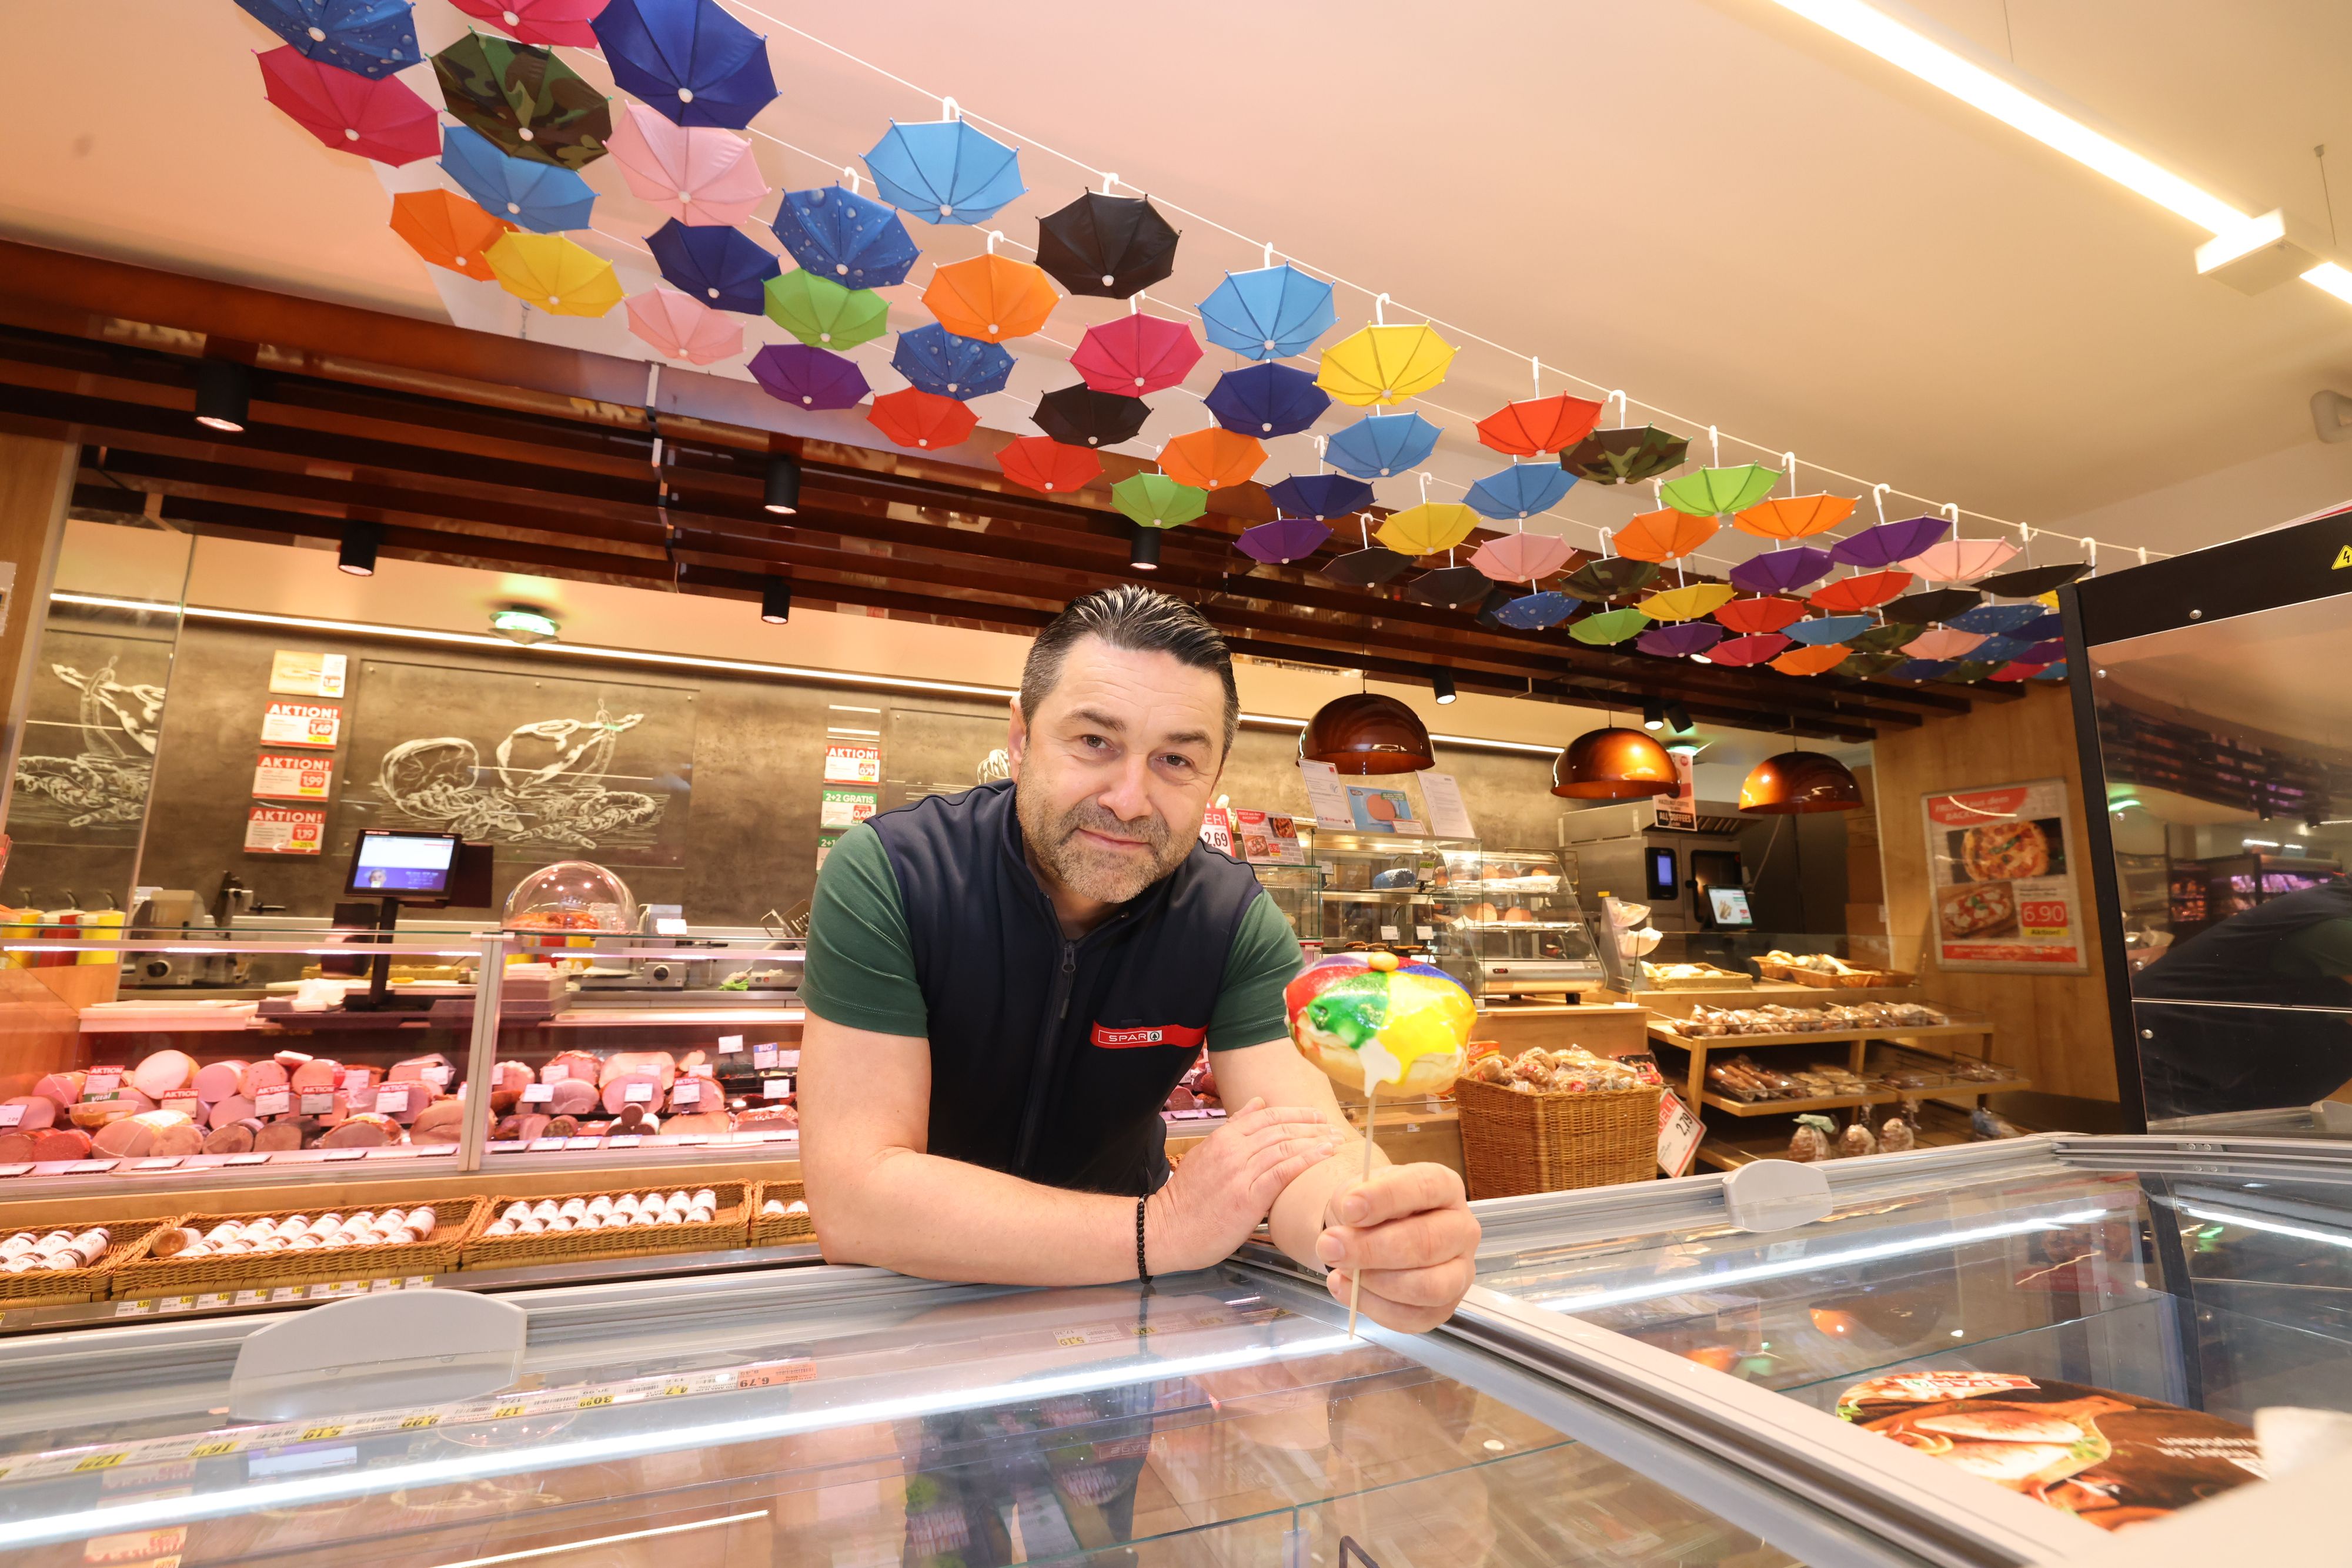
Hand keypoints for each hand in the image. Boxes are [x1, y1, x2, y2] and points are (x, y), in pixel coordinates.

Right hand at [1147, 1098, 1343, 1272]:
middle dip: (1311, 1126)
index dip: (1295, 1113)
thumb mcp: (1206, 1153)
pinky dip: (1306, 1160)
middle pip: (1280, 1129)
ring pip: (1284, 1147)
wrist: (1166, 1230)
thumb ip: (1233, 1128)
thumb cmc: (1187, 1199)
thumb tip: (1257, 1102)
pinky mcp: (1248, 1198)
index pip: (1266, 1115)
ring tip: (1335, 1142)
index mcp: (1223, 1138)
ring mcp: (1240, 1173)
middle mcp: (1232, 1150)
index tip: (1316, 1116)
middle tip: (1334, 1128)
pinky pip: (1282, 1172)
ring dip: (1315, 1141)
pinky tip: (1322, 1157)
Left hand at [1315, 1162, 1479, 1332]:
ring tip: (1339, 1270)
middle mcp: (1461, 1229)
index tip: (1349, 1208)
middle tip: (1329, 1246)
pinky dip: (1373, 1306)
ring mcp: (1459, 1272)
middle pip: (1427, 1243)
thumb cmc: (1373, 1210)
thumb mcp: (1359, 1191)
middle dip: (1372, 1248)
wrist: (1374, 1235)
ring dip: (1375, 1282)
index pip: (1426, 1187)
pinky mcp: (1443, 1307)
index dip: (1386, 1197)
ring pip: (1427, 1286)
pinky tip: (1345, 1289)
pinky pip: (1413, 1316)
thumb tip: (1350, 1222)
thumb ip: (1352, 1201)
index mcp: (1445, 1188)